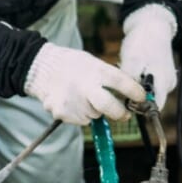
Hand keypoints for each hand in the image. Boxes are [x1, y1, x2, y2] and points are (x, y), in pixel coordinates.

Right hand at [24, 43, 145, 125]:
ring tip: (81, 96)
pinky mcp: (64, 113)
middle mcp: (85, 87)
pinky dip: (79, 114)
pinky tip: (71, 101)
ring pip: (95, 115)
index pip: (122, 83)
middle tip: (123, 114)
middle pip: (111, 108)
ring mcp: (74, 101)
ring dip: (93, 110)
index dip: (135, 92)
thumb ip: (108, 77)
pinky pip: (81, 120)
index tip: (141, 98)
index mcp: (95, 71)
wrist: (41, 69)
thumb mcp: (91, 62)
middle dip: (120, 114)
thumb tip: (130, 92)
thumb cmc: (71, 65)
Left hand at [119, 4, 176, 109]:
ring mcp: (167, 78)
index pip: (154, 108)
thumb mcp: (131, 61)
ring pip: (150, 92)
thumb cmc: (142, 42)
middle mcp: (169, 84)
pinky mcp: (163, 74)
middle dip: (136, 96)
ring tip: (131, 71)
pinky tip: (135, 69)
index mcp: (163, 82)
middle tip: (126, 81)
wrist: (152, 24)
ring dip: (138, 88)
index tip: (126, 98)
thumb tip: (128, 100)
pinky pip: (151, 84)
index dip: (139, 108)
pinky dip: (141, 80)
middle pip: (152, 101)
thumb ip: (131, 82)